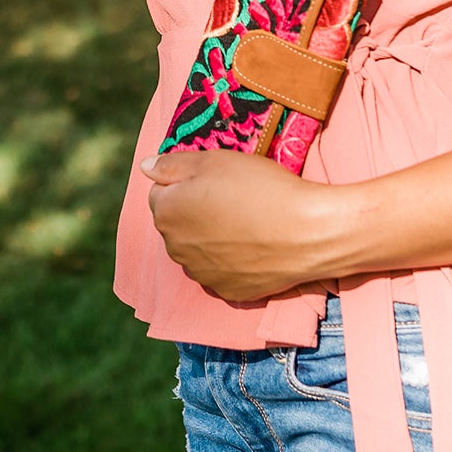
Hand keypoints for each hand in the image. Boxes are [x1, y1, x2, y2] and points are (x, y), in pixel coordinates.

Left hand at [141, 149, 344, 301]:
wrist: (306, 232)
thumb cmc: (259, 188)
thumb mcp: (215, 160)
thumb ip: (172, 163)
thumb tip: (145, 167)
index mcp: (166, 212)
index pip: (161, 192)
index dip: (187, 182)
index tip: (215, 179)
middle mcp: (175, 248)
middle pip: (177, 223)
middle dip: (195, 211)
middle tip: (232, 197)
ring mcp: (200, 274)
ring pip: (197, 249)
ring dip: (210, 237)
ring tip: (246, 221)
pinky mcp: (226, 291)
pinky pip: (219, 271)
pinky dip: (230, 259)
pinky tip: (253, 245)